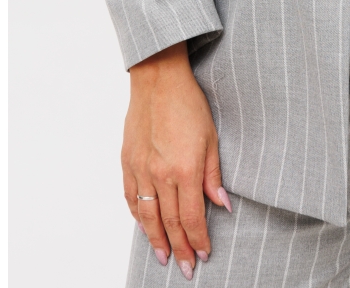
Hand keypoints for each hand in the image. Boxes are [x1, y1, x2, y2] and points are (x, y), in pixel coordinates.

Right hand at [123, 42, 231, 279]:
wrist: (158, 80)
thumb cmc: (188, 104)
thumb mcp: (211, 138)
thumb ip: (213, 175)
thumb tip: (222, 206)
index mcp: (184, 169)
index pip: (191, 217)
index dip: (198, 239)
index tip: (203, 255)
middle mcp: (160, 174)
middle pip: (169, 222)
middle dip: (179, 248)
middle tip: (185, 269)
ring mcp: (140, 169)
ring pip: (147, 216)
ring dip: (156, 240)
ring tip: (164, 257)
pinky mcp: (127, 162)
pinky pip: (132, 197)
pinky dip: (138, 216)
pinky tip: (145, 227)